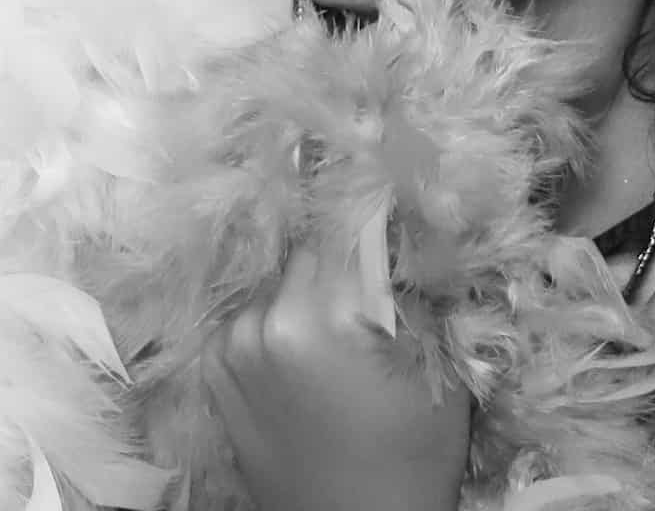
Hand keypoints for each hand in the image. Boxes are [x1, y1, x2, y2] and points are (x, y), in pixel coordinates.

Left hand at [206, 224, 472, 510]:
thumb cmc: (413, 455)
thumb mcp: (439, 369)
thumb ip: (421, 288)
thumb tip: (418, 217)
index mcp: (325, 315)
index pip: (347, 219)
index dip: (372, 205)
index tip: (389, 200)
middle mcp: (266, 318)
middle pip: (309, 245)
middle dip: (341, 250)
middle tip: (368, 277)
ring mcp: (233, 342)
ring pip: (278, 277)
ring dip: (307, 286)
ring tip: (338, 326)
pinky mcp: (214, 364)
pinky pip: (251, 313)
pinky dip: (278, 319)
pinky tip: (305, 352)